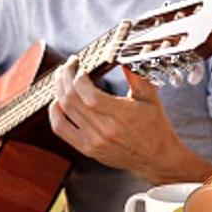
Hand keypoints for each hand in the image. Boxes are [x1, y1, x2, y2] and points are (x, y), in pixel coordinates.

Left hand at [48, 59, 184, 178]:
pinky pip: (61, 129)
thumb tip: (122, 53)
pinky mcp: (87, 149)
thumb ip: (135, 73)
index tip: (80, 65)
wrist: (157, 157)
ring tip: (61, 77)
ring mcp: (94, 141)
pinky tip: (57, 101)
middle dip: (66, 76)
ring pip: (65, 111)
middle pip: (72, 99)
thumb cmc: (155, 126)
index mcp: (122, 116)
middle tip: (69, 64)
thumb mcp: (150, 96)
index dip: (78, 77)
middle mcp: (105, 130)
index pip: (89, 95)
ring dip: (59, 90)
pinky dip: (54, 113)